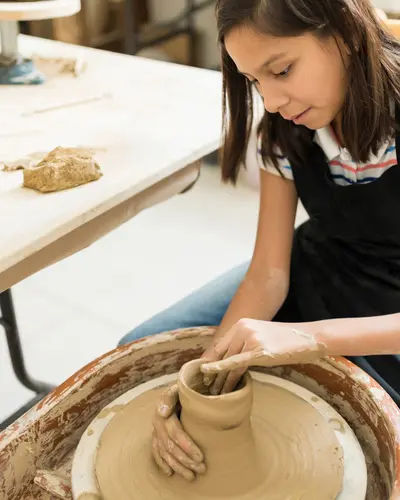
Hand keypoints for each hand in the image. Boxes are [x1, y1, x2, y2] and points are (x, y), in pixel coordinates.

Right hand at [152, 384, 205, 480]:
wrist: (178, 387)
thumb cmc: (183, 389)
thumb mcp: (180, 387)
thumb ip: (172, 396)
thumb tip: (163, 412)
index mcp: (164, 410)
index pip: (175, 433)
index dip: (187, 446)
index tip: (201, 456)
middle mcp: (157, 422)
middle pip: (170, 446)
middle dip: (186, 460)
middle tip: (202, 468)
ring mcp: (155, 430)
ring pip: (164, 452)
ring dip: (178, 466)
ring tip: (192, 476)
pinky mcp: (155, 436)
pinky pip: (156, 452)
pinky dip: (162, 463)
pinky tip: (170, 473)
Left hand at [201, 318, 326, 393]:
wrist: (309, 338)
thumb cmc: (287, 341)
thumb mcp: (261, 337)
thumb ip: (246, 344)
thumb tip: (232, 361)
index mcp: (241, 324)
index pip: (220, 345)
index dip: (210, 360)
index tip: (203, 374)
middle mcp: (243, 328)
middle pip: (221, 354)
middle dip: (212, 372)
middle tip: (205, 387)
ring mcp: (250, 338)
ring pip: (228, 361)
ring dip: (220, 378)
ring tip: (215, 392)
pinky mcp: (258, 350)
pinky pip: (237, 363)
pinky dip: (223, 370)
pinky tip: (213, 376)